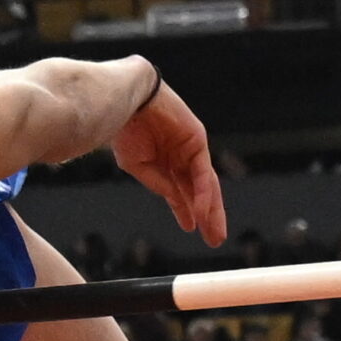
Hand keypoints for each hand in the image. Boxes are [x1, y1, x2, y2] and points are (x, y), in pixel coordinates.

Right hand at [112, 74, 227, 247]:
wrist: (127, 101)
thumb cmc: (125, 129)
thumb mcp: (137, 164)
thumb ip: (157, 182)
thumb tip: (174, 199)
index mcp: (165, 161)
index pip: (182, 190)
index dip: (187, 210)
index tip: (191, 228)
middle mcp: (181, 157)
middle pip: (199, 191)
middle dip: (208, 216)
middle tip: (214, 239)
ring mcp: (191, 149)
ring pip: (206, 186)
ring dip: (211, 211)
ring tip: (215, 234)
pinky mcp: (197, 141)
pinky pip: (202, 173)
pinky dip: (203, 194)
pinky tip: (203, 211)